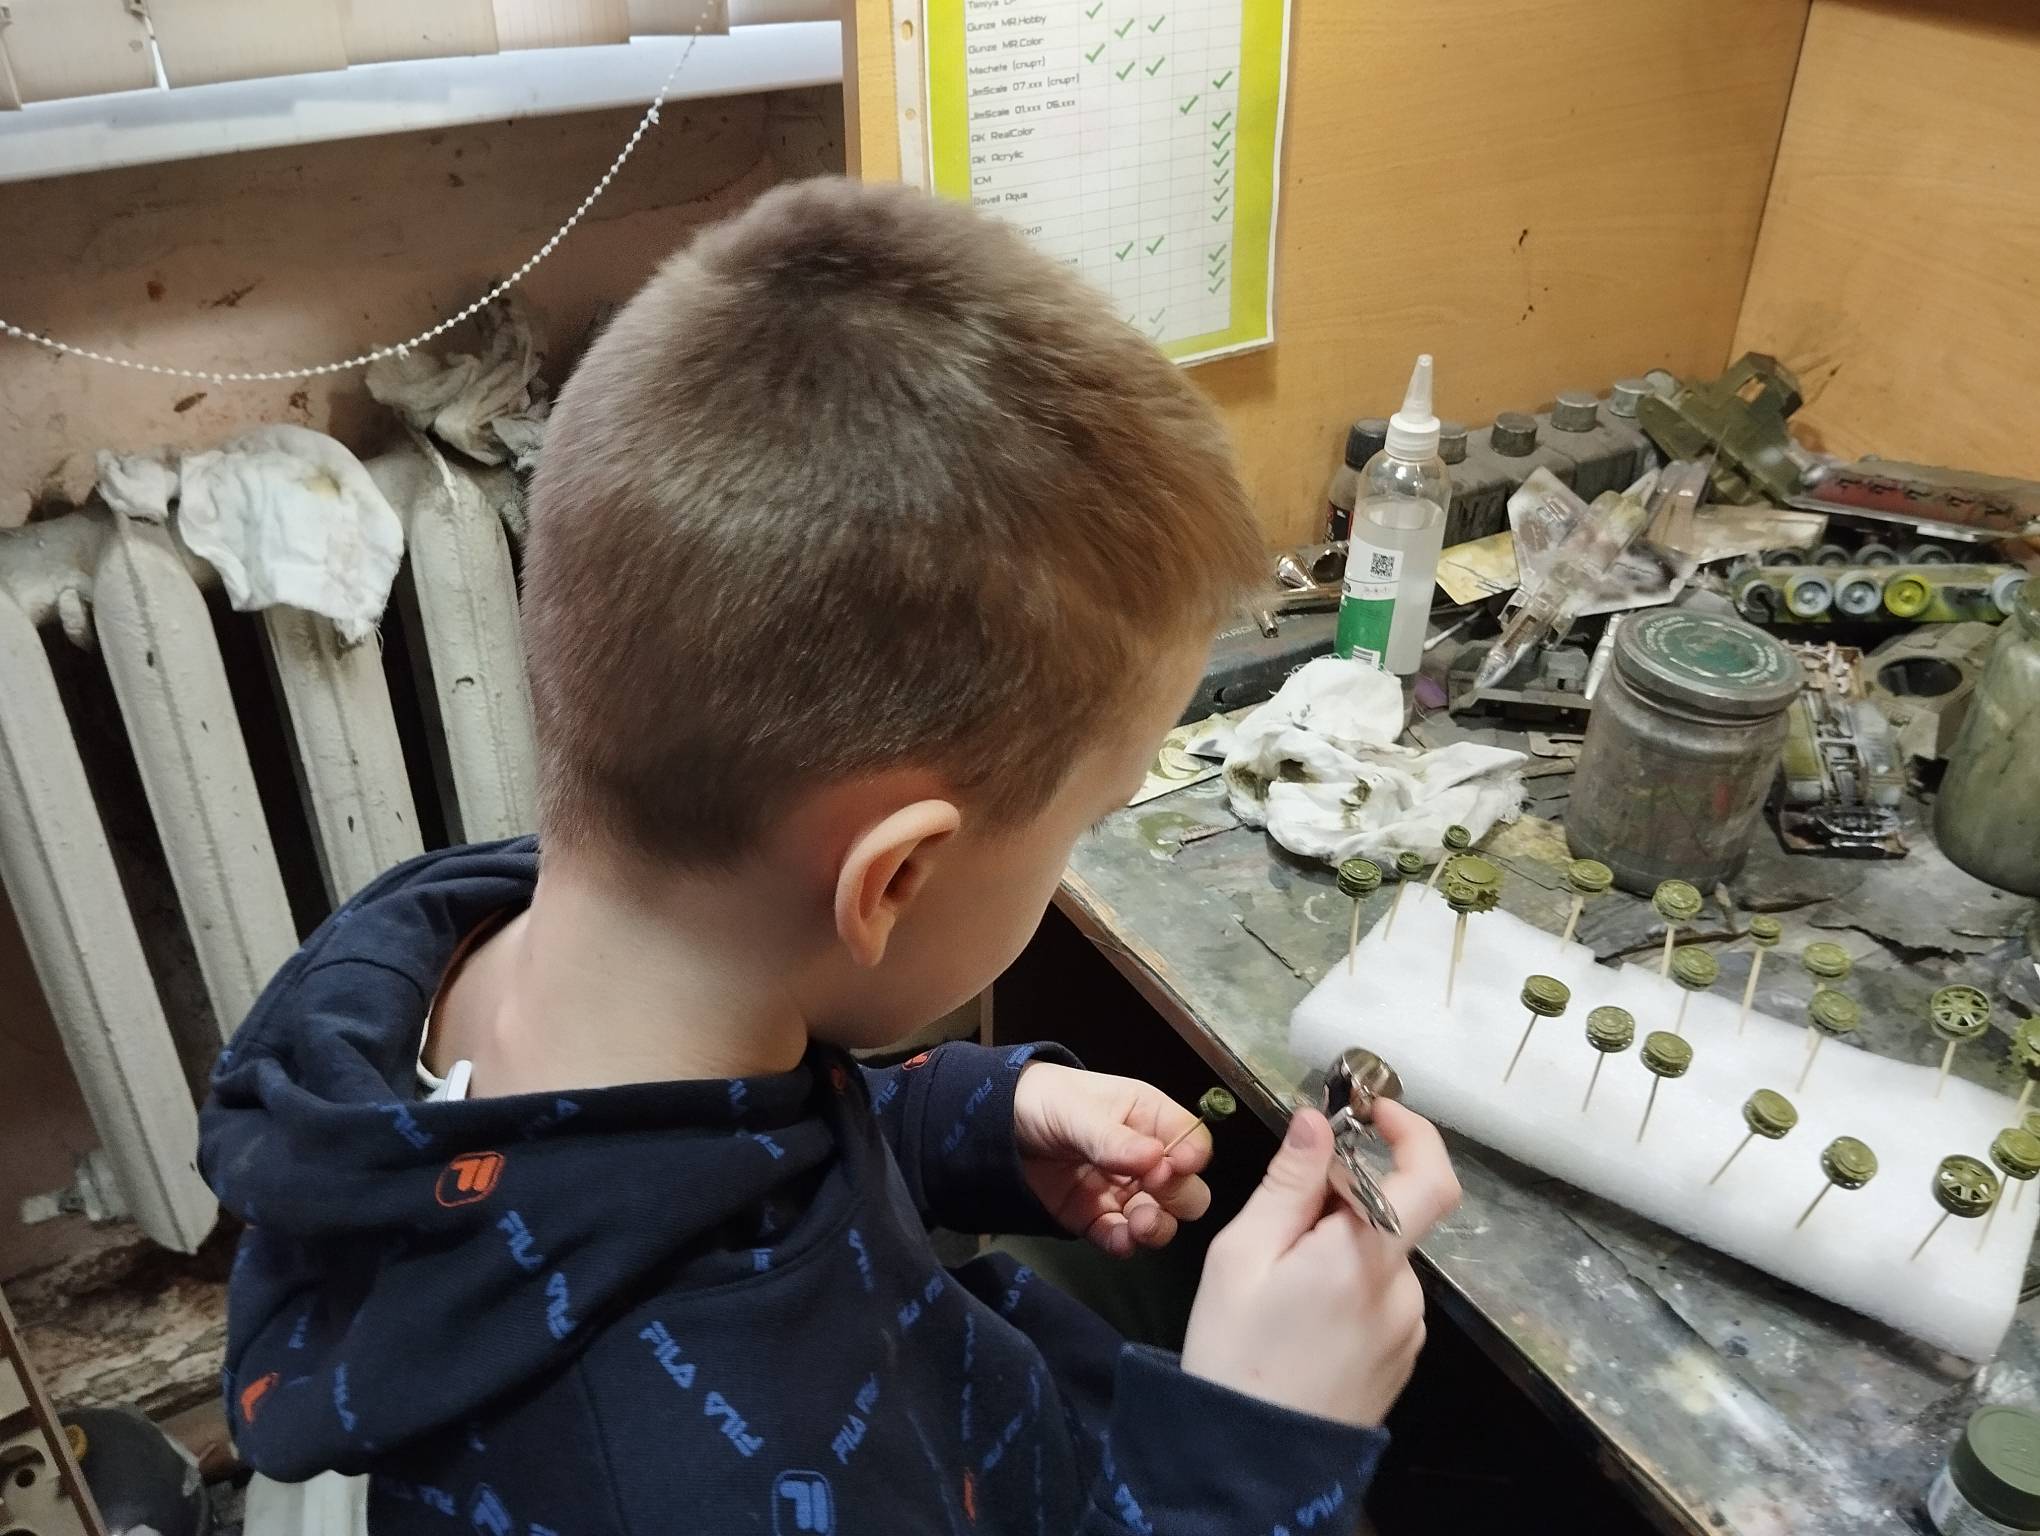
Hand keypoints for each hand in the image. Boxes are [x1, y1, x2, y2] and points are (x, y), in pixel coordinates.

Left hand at [1012, 1063, 1214, 1257]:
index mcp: (1150, 1117)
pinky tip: (1120, 1238)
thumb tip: (1154, 1158)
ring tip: (1140, 1223)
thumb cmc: (1043, 1100)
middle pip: (1186, 1188)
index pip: (1191, 1140)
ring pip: (1161, 1219)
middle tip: (1154, 1188)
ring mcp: (1121, 1191)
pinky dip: (1124, 1242)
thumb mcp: (1076, 1111)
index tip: (1176, 1165)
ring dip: (1158, 1225)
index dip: (1191, 1156)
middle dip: (1178, 1195)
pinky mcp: (1094, 1219)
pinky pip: (1120, 1238)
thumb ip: (1112, 1138)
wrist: (992, 1125)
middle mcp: (1145, 1158)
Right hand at [1180, 1100, 1458, 1427]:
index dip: (1412, 1132)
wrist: (1250, 1466)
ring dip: (1340, 1249)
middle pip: (1390, 1215)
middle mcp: (1403, 1291)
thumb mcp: (1241, 1256)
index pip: (1429, 1176)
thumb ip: (1288, 1184)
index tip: (1371, 1112)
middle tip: (1275, 1227)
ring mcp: (1408, 1329)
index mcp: (1364, 1258)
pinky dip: (1346, 1285)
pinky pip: (1380, 1297)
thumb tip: (1318, 1120)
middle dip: (1341, 1201)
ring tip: (1277, 1286)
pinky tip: (1299, 1320)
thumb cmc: (1233, 1353)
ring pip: (1380, 1257)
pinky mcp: (1402, 1358)